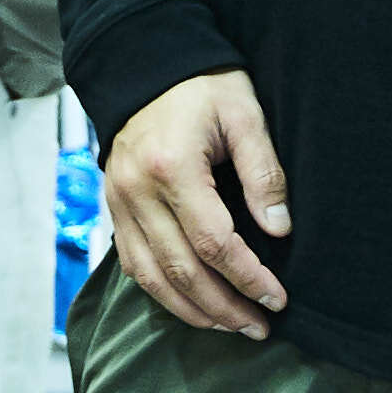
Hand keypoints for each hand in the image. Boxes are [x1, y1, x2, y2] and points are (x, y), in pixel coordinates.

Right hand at [103, 69, 291, 335]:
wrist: (145, 66)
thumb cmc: (203, 86)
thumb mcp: (244, 115)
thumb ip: (263, 172)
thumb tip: (279, 230)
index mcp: (172, 167)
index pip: (214, 242)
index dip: (248, 277)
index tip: (278, 298)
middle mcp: (136, 192)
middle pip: (181, 270)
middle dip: (224, 307)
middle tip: (259, 326)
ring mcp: (118, 202)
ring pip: (152, 277)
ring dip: (192, 310)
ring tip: (230, 326)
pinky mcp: (112, 208)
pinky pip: (133, 265)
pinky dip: (163, 293)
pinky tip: (193, 305)